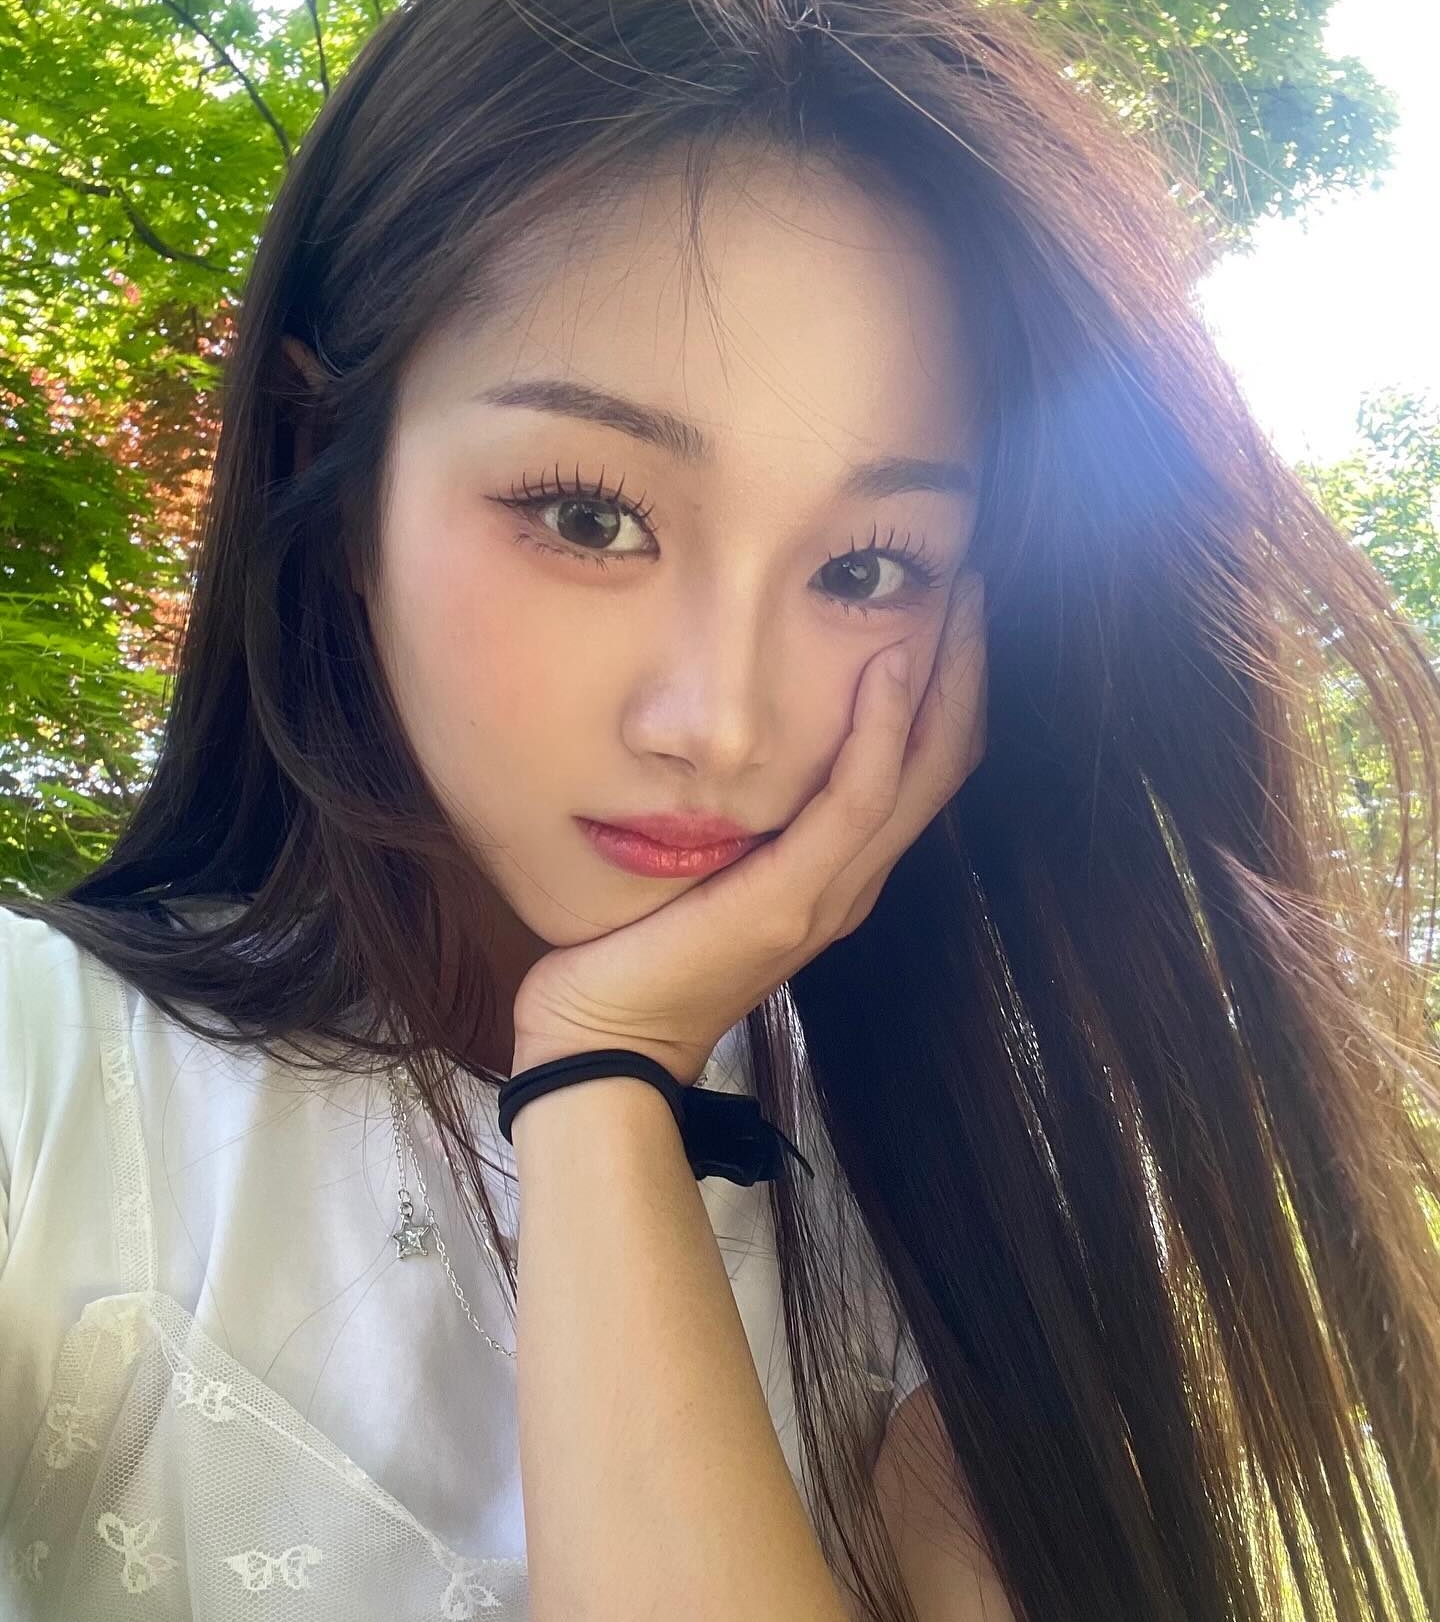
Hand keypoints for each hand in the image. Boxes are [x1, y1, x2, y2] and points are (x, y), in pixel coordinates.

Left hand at [511, 569, 986, 1087]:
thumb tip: (727, 744)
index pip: (919, 767)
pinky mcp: (792, 900)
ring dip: (947, 677)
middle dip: (966, 666)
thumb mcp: (705, 870)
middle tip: (975, 577)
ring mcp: (832, 894)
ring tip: (959, 597)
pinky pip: (858, 801)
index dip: (949, 687)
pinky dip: (884, 729)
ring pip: (922, 771)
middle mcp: (854, 882)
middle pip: (943, 759)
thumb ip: (739, 820)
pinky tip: (890, 663)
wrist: (605, 1045)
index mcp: (838, 874)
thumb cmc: (639, 954)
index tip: (948, 605)